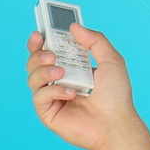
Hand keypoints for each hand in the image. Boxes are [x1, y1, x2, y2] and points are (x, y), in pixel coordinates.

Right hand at [25, 21, 141, 149]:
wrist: (117, 123)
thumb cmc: (116, 96)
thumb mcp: (111, 61)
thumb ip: (95, 40)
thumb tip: (74, 26)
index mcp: (72, 68)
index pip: (48, 50)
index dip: (40, 41)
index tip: (39, 32)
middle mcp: (59, 81)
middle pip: (34, 62)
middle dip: (38, 54)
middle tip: (51, 55)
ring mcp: (52, 97)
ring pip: (33, 77)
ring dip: (44, 72)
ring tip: (61, 73)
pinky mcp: (48, 112)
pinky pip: (39, 96)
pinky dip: (54, 91)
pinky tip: (71, 94)